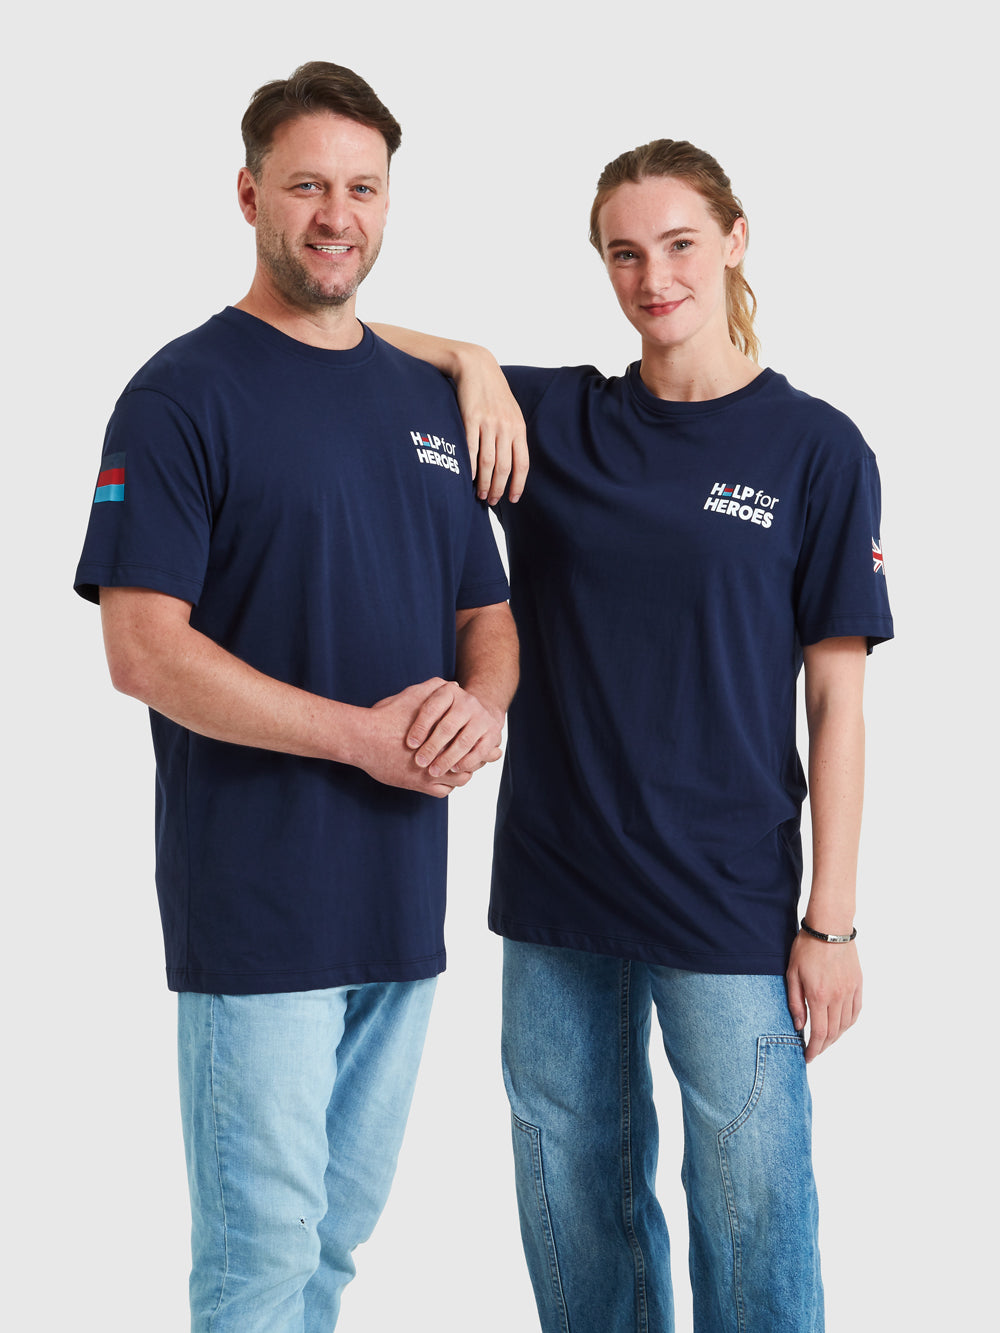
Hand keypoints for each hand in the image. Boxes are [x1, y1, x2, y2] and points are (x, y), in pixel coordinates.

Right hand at [360, 679, 473, 797]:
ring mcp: (431, 773)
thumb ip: (435, 689)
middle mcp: (442, 756)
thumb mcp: (412, 695)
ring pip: (460, 780)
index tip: (475, 739)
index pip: (472, 742)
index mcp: (445, 734)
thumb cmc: (387, 716)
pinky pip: (443, 792)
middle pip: (471, 763)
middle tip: (471, 754)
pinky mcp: (419, 786)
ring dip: (460, 773)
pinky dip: (446, 786)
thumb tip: (453, 685)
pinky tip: (440, 775)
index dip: (478, 742)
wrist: (364, 739)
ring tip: (456, 764)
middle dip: (472, 758)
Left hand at [403, 679, 503, 776]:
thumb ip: (413, 697)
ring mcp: (482, 718)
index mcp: (449, 691)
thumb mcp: (422, 698)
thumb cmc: (438, 711)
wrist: (471, 713)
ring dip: (447, 759)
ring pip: (463, 742)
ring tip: (432, 772)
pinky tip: (453, 770)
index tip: (409, 744)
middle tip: (419, 762)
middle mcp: (468, 702)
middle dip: (432, 747)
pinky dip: (466, 762)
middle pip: (448, 727)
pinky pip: (479, 752)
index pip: (432, 708)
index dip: (420, 727)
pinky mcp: (492, 735)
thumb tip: (400, 701)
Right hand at [453, 347, 528, 504]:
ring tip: (480, 494)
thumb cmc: (493, 393)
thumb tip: (512, 463)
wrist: (477, 366)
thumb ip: (513, 435)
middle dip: (499, 488)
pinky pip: (471, 449)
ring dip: (484, 483)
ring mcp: (488, 423)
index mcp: (518, 428)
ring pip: (488, 462)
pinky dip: (470, 467)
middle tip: (492, 501)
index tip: (512, 499)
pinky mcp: (470, 419)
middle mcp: (505, 427)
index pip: (522, 463)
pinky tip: (469, 479)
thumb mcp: (511, 413)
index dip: (517, 484)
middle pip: (504, 467)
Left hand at [785, 932, 862, 1062]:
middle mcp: (837, 997)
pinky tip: (841, 1026)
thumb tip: (798, 1026)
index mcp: (819, 996)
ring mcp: (850, 991)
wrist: (830, 928)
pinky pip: (856, 1011)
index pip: (819, 1033)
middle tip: (814, 1051)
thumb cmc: (807, 948)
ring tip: (825, 1041)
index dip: (813, 1049)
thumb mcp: (792, 974)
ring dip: (836, 1037)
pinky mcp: (858, 984)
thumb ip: (795, 1002)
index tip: (807, 1057)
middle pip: (833, 1032)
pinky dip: (848, 1023)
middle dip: (823, 1046)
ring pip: (846, 1024)